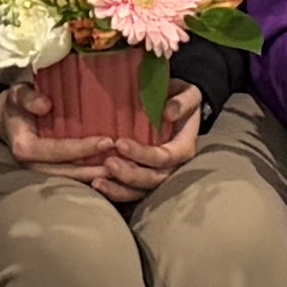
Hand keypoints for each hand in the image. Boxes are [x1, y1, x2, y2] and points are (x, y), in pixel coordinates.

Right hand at [0, 81, 118, 179]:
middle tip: (126, 163)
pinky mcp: (53, 174)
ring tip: (127, 170)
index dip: (82, 148)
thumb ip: (28, 98)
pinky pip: (75, 179)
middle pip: (69, 173)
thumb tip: (45, 105)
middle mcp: (33, 167)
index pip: (57, 151)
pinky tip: (117, 173)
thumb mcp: (17, 94)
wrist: (7, 119)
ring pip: (74, 181)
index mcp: (25, 148)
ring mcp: (43, 174)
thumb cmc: (16, 104)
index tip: (108, 141)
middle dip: (97, 169)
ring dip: (100, 178)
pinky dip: (95, 178)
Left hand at [80, 85, 210, 209]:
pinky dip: (114, 192)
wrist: (175, 108)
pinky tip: (96, 186)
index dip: (144, 154)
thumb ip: (184, 101)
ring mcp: (157, 175)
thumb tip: (169, 113)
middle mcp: (172, 167)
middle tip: (108, 163)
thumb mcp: (189, 94)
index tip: (120, 143)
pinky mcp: (144, 179)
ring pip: (140, 191)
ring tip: (97, 182)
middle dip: (130, 174)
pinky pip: (130, 192)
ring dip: (119, 189)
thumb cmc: (180, 99)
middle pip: (153, 179)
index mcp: (183, 148)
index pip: (165, 158)